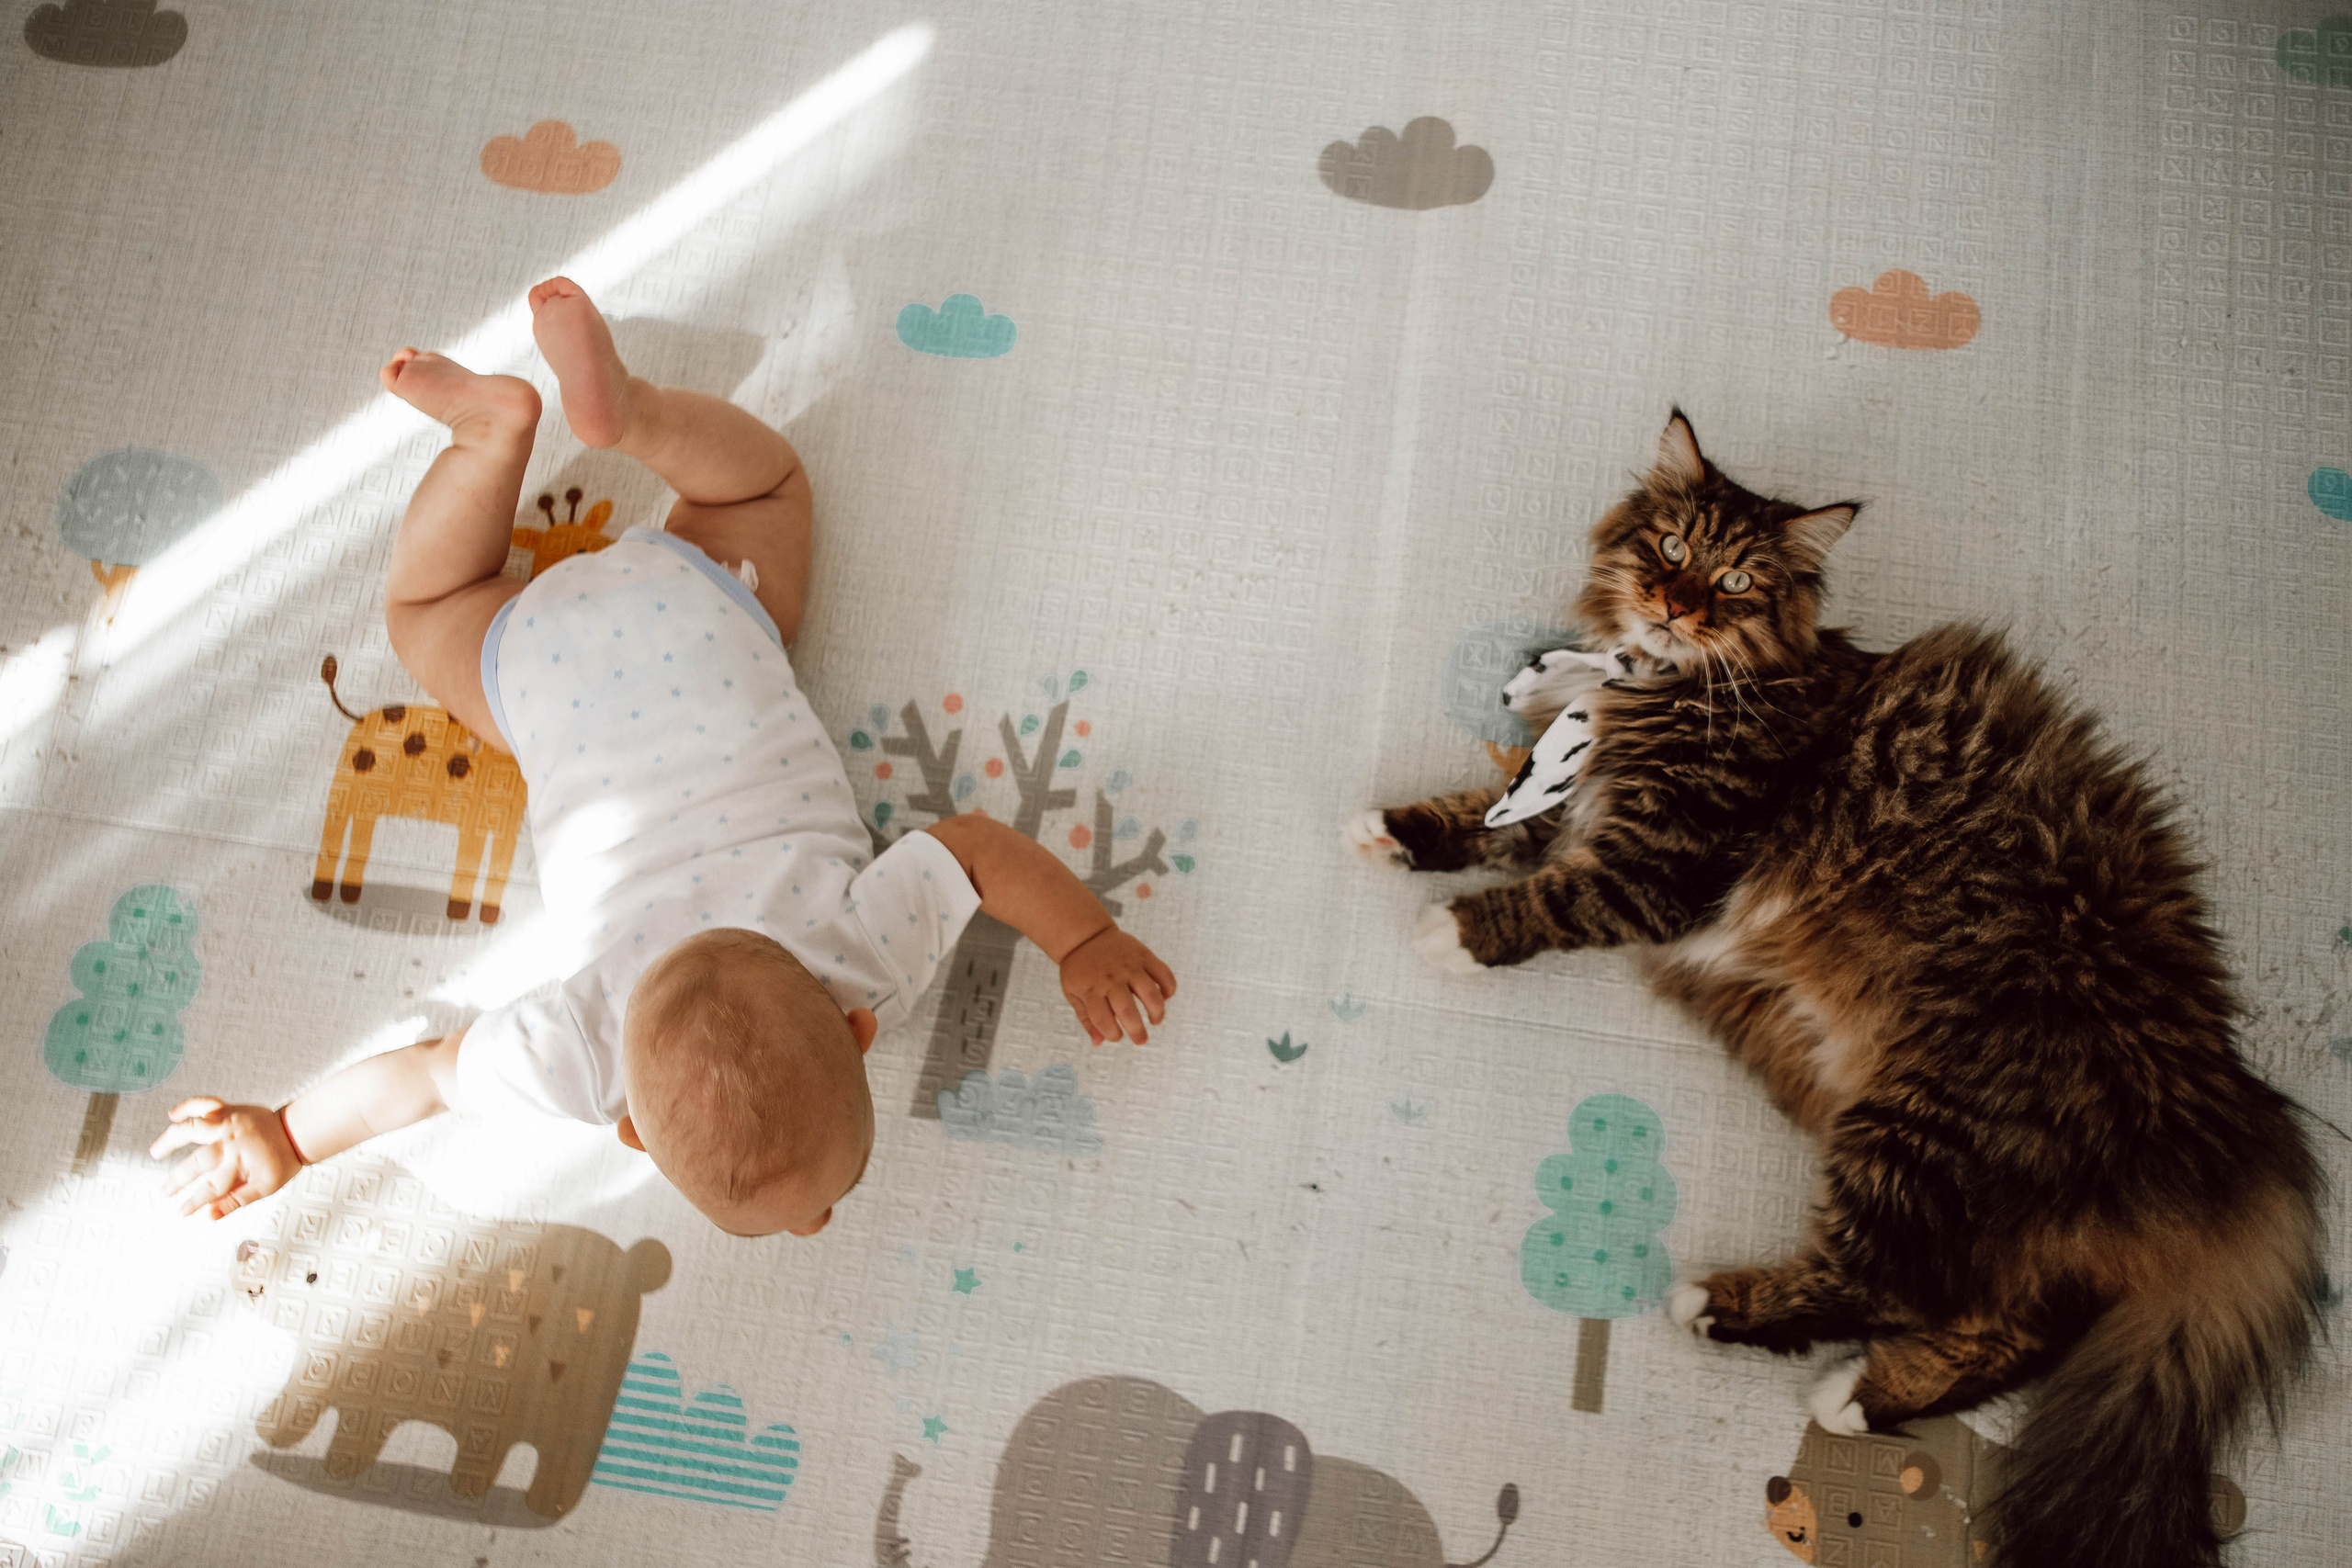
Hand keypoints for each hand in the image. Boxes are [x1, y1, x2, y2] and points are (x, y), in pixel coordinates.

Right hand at [149, 1098, 303, 1218]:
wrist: (296, 1132)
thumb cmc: (281, 1161)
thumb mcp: (265, 1187)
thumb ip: (236, 1201)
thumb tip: (209, 1217)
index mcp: (238, 1163)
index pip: (210, 1188)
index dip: (193, 1202)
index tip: (180, 1212)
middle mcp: (229, 1142)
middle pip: (197, 1162)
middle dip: (177, 1179)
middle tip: (164, 1191)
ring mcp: (228, 1122)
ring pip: (192, 1128)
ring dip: (170, 1140)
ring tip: (155, 1152)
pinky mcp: (229, 1109)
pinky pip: (204, 1102)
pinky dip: (187, 1106)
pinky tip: (172, 1114)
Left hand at [1058, 927, 1177, 1044]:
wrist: (1085, 934)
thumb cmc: (1079, 969)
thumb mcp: (1073, 993)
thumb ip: (1086, 1018)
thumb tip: (1099, 1043)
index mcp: (1091, 989)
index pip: (1103, 1019)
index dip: (1112, 1034)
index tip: (1117, 1036)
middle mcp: (1111, 978)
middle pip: (1127, 1010)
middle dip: (1137, 1031)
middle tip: (1141, 1041)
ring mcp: (1129, 966)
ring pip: (1150, 993)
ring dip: (1157, 1012)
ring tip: (1155, 1021)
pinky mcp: (1144, 955)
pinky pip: (1163, 973)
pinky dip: (1169, 988)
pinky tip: (1164, 997)